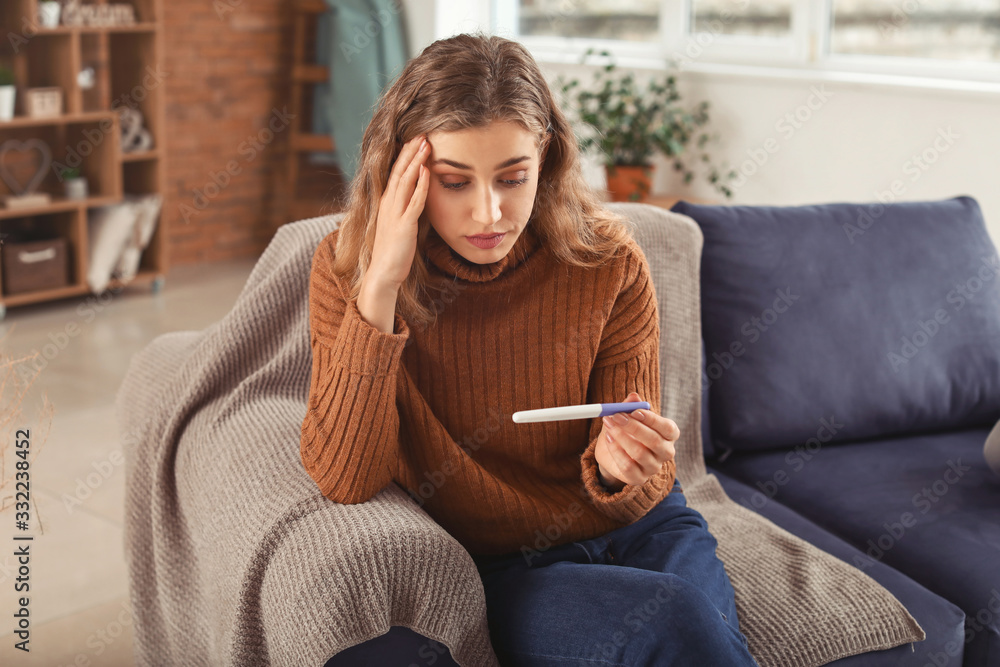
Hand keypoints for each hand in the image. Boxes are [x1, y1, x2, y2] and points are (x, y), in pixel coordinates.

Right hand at [370, 134, 430, 287]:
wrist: (383, 274)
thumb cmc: (393, 253)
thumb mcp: (398, 225)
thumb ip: (405, 210)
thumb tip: (417, 198)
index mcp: (386, 204)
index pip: (395, 173)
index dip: (405, 156)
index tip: (416, 140)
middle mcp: (388, 205)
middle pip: (399, 171)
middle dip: (410, 152)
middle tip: (422, 133)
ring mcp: (394, 214)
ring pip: (405, 182)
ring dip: (416, 162)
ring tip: (425, 144)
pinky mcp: (403, 226)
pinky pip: (413, 202)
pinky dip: (420, 186)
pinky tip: (427, 172)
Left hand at [595, 392, 678, 490]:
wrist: (612, 452)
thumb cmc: (625, 430)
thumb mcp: (627, 415)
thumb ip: (630, 406)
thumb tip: (633, 396)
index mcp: (668, 435)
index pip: (668, 428)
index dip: (653, 420)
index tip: (635, 411)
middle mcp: (665, 452)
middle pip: (654, 441)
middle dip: (633, 427)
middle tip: (615, 415)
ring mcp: (653, 467)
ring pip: (640, 453)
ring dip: (621, 437)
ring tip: (608, 424)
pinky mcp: (638, 478)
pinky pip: (628, 466)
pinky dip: (616, 451)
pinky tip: (608, 439)